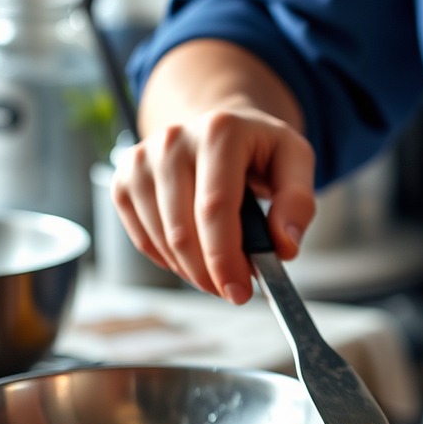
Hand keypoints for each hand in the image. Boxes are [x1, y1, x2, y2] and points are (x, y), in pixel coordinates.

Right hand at [110, 105, 315, 303]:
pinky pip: (142, 240)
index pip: (215, 207)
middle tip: (234, 291)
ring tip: (221, 269)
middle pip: (183, 229)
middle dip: (209, 273)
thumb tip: (284, 245)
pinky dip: (170, 261)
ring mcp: (142, 159)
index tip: (240, 292)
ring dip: (192, 271)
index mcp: (220, 132)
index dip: (225, 257)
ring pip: (161, 240)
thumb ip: (298, 203)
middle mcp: (173, 140)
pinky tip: (195, 256)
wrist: (220, 131)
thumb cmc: (260, 151)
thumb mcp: (296, 162)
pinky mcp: (124, 180)